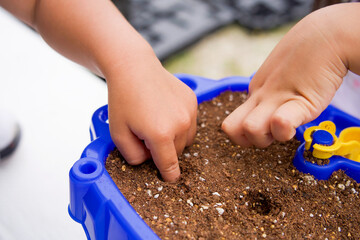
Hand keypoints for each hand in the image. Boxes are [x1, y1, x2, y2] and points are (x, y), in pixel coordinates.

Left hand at [107, 58, 196, 181]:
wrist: (134, 67)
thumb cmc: (122, 99)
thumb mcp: (118, 133)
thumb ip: (133, 156)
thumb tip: (149, 161)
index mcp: (161, 135)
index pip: (170, 165)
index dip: (169, 175)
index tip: (170, 178)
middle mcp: (180, 124)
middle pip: (177, 152)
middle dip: (164, 150)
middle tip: (146, 135)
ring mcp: (189, 111)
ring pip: (187, 138)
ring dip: (174, 139)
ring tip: (157, 123)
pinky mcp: (192, 101)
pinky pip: (191, 123)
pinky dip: (180, 124)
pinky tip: (165, 111)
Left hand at [222, 6, 348, 147]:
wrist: (326, 36)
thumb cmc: (304, 57)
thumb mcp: (277, 76)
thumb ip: (269, 94)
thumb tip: (272, 112)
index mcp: (254, 92)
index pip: (232, 124)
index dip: (245, 134)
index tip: (264, 129)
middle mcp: (260, 96)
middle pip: (233, 130)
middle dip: (249, 140)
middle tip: (271, 132)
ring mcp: (276, 99)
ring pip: (250, 130)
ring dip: (267, 137)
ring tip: (286, 127)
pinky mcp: (300, 102)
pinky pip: (281, 122)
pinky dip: (283, 130)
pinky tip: (294, 124)